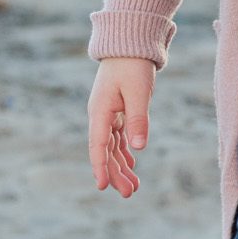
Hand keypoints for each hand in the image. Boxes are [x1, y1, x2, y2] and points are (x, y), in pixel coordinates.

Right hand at [88, 57, 156, 196]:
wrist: (129, 43)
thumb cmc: (133, 65)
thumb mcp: (139, 92)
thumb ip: (138, 120)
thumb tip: (138, 149)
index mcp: (100, 111)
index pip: (98, 145)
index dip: (100, 167)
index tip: (103, 187)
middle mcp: (100, 115)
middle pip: (105, 150)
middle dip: (115, 173)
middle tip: (129, 194)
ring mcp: (107, 112)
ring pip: (112, 146)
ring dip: (121, 165)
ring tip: (133, 186)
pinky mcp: (116, 109)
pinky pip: (118, 136)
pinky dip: (124, 150)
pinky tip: (131, 163)